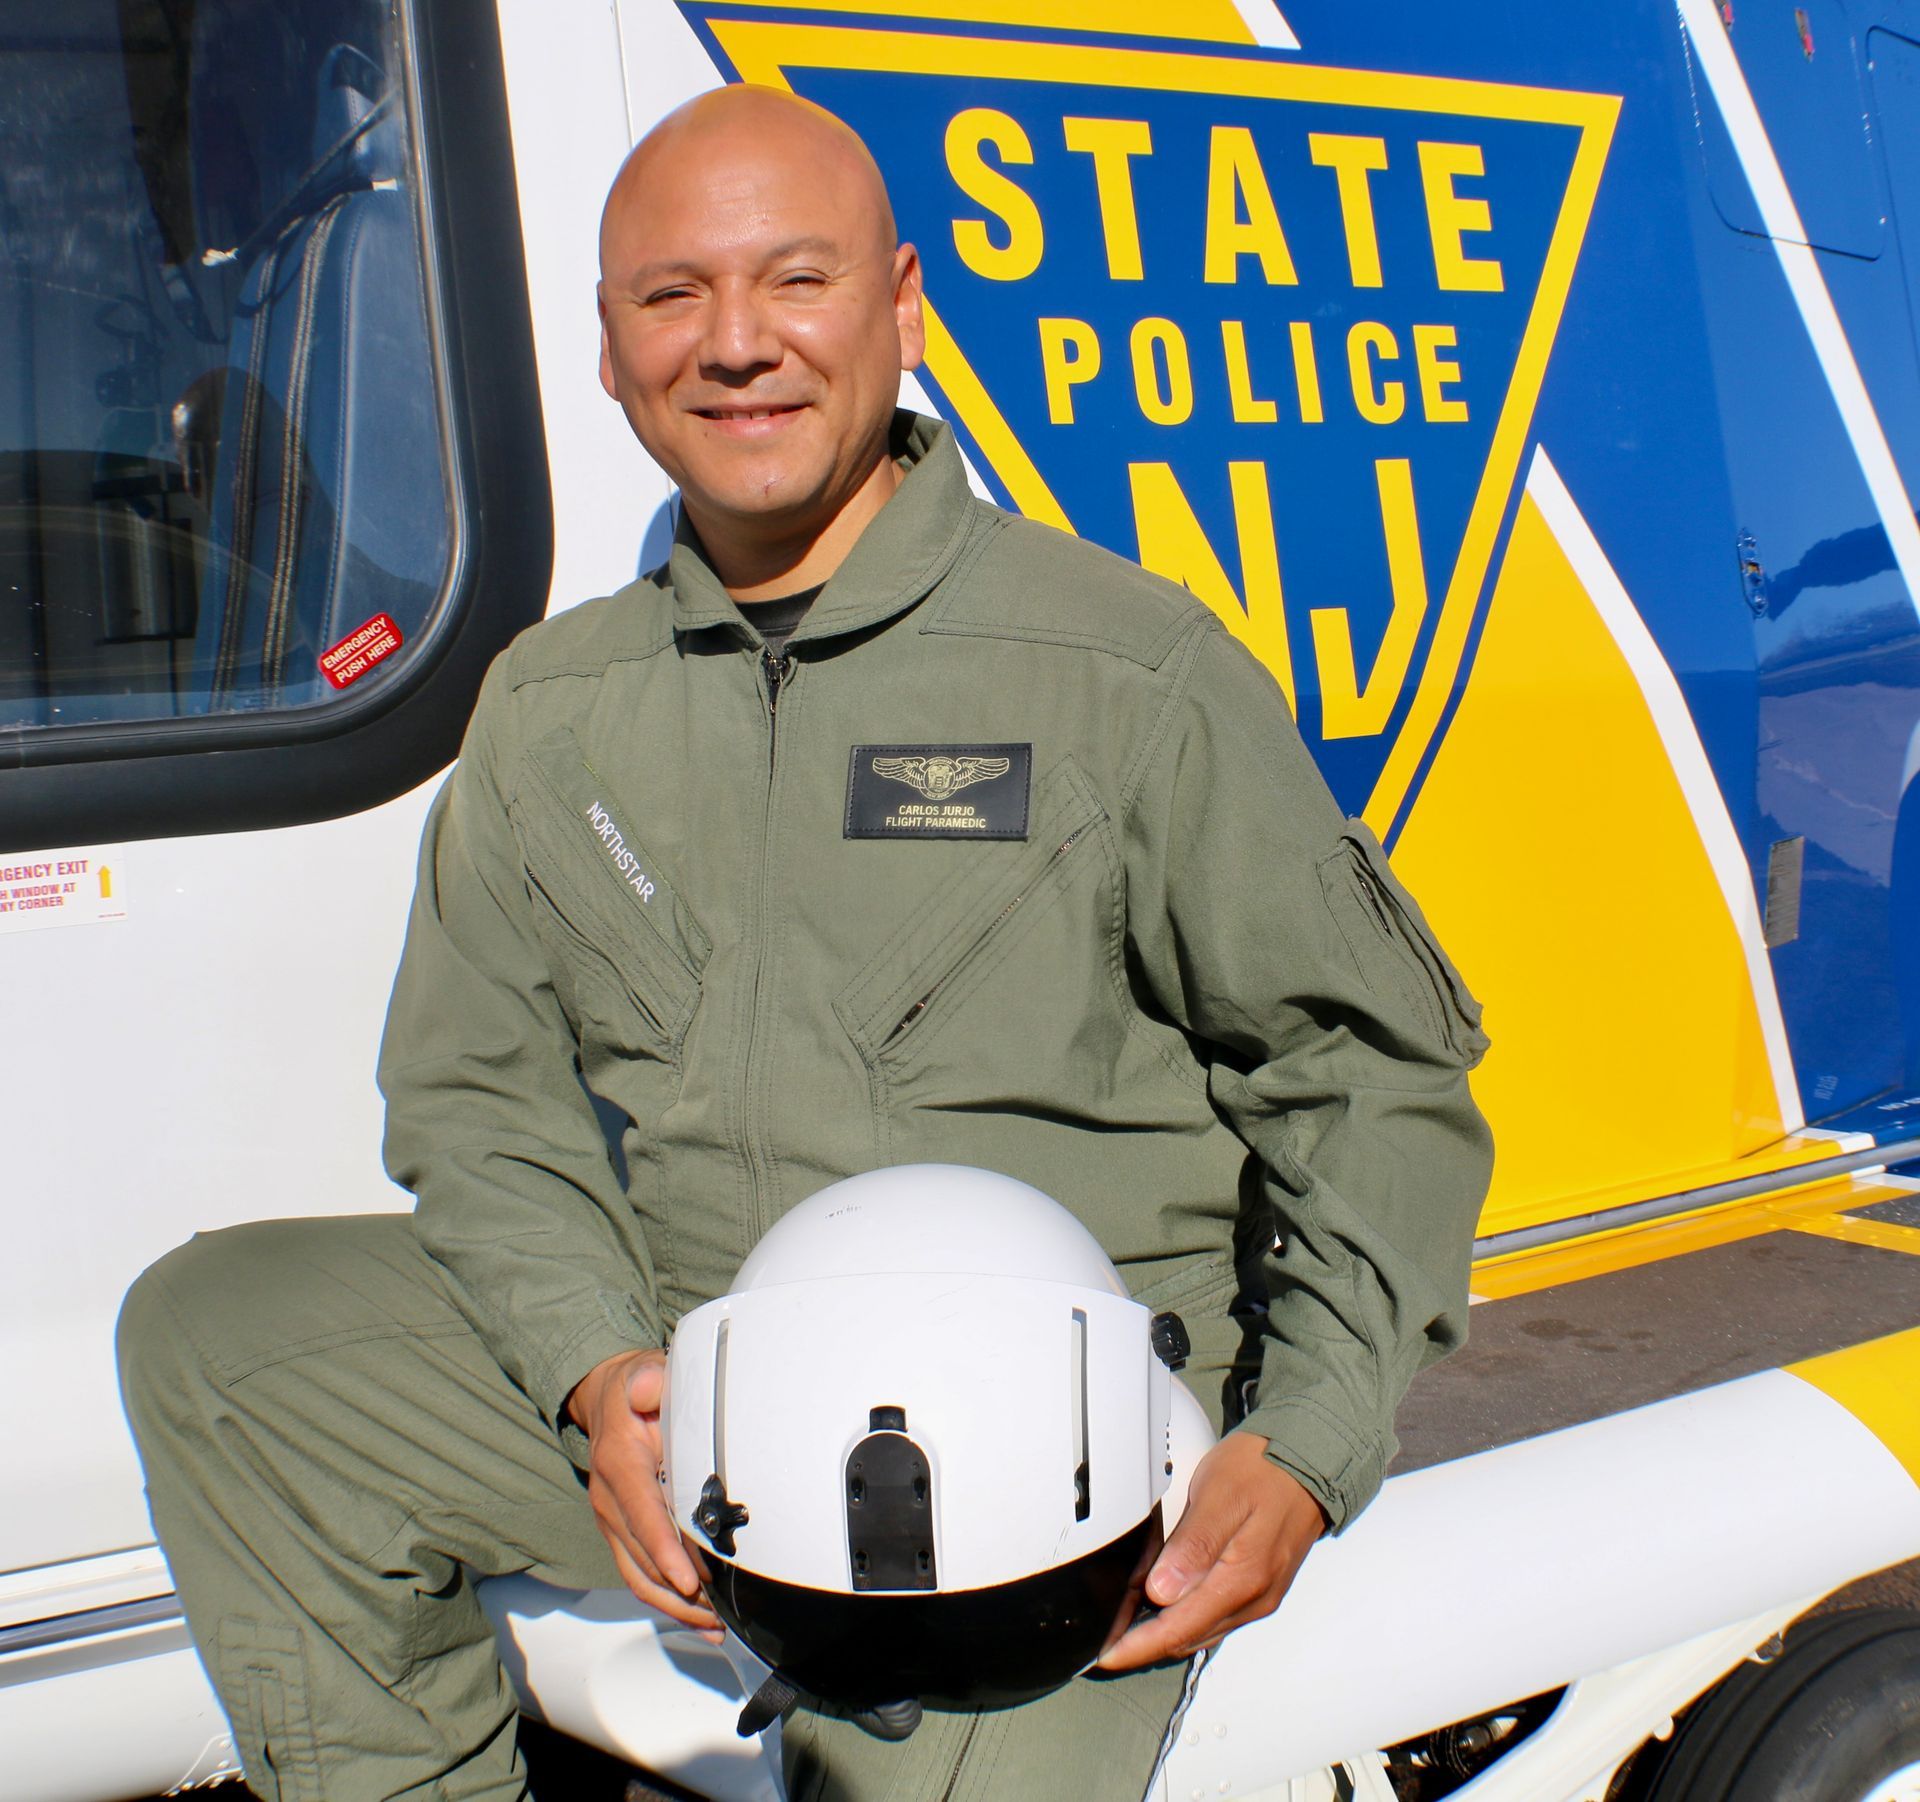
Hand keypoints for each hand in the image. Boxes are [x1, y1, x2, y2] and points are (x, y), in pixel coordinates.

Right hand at [566, 1349, 721, 1636]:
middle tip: (718, 1613)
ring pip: (639, 1576)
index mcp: (619, 1465)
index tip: (689, 1581)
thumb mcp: (642, 1374)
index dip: (665, 1551)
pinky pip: (639, 1573)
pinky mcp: (620, 1531)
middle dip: (679, 1592)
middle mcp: (610, 1500)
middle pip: (642, 1559)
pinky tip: (698, 1617)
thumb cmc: (634, 1388)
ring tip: (713, 1625)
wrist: (607, 1397)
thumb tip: (649, 1388)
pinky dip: (665, 1599)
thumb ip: (648, 1382)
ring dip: (674, 1606)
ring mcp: (612, 1520)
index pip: (643, 1515)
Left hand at [1097, 1432, 1327, 1670]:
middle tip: (1107, 1637)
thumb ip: (1192, 1546)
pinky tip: (1167, 1604)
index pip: (1179, 1629)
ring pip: (1203, 1630)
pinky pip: (1217, 1616)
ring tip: (1128, 1624)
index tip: (1106, 1654)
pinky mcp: (1262, 1587)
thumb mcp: (1219, 1496)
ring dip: (1165, 1633)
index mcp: (1242, 1580)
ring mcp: (1260, 1596)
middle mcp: (1254, 1599)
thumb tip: (1162, 1592)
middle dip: (1145, 1644)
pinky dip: (1187, 1618)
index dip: (1138, 1646)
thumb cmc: (1263, 1470)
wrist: (1310, 1462)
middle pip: (1189, 1637)